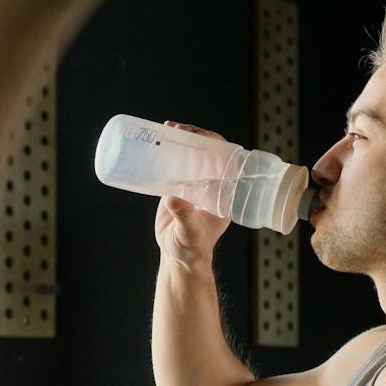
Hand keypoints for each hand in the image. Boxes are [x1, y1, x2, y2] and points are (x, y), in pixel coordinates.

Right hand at [153, 122, 231, 267]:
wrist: (178, 259)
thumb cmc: (190, 250)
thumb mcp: (189, 233)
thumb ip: (184, 216)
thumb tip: (173, 198)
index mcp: (224, 194)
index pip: (226, 160)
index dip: (215, 144)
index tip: (200, 135)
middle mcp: (212, 186)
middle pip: (208, 152)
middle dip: (195, 136)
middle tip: (178, 128)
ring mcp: (195, 186)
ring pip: (193, 155)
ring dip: (182, 139)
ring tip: (168, 127)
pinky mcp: (179, 188)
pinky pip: (177, 165)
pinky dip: (170, 151)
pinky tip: (160, 140)